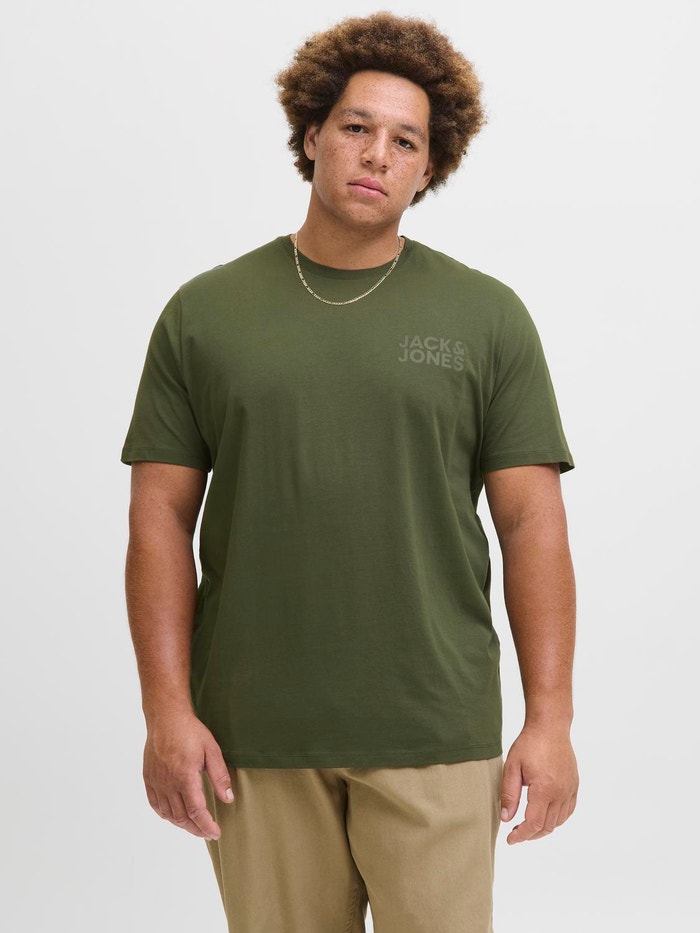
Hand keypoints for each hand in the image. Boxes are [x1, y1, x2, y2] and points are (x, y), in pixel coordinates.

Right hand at [142, 711, 234, 838]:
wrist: (166, 718)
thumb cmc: (190, 731)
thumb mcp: (212, 750)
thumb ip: (219, 776)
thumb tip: (228, 799)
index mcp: (185, 777)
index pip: (196, 811)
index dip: (206, 825)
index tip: (215, 833)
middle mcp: (168, 783)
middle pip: (182, 817)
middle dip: (196, 829)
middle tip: (207, 833)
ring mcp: (156, 782)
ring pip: (168, 814)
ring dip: (182, 824)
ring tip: (194, 827)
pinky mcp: (148, 779)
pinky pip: (155, 805)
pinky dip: (165, 815)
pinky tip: (174, 816)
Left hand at [500, 726, 577, 843]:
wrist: (550, 727)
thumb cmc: (529, 744)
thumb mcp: (512, 767)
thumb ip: (509, 794)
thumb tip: (506, 819)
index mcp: (544, 789)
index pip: (533, 824)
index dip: (521, 836)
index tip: (510, 839)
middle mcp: (561, 792)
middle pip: (547, 826)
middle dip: (530, 834)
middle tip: (516, 833)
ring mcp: (570, 790)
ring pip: (559, 821)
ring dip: (543, 828)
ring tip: (527, 825)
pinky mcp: (574, 785)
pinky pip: (568, 811)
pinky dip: (557, 819)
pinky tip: (545, 815)